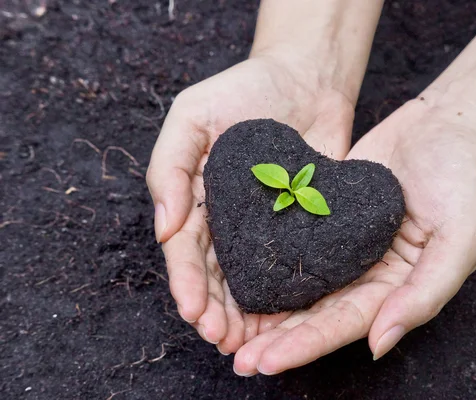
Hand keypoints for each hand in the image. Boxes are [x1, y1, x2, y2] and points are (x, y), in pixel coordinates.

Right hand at [146, 55, 353, 348]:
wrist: (306, 79)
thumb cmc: (244, 90)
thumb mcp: (193, 115)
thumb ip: (170, 166)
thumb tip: (163, 225)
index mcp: (197, 199)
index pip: (187, 250)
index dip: (188, 283)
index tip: (194, 311)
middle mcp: (229, 221)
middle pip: (217, 276)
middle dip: (215, 310)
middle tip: (222, 338)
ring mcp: (266, 227)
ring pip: (251, 281)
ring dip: (246, 315)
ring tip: (246, 343)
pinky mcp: (303, 226)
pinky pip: (292, 266)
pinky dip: (285, 296)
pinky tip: (285, 321)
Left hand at [232, 100, 475, 374]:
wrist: (449, 124)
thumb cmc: (466, 181)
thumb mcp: (461, 240)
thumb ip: (425, 294)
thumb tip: (380, 344)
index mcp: (397, 287)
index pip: (347, 324)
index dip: (306, 345)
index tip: (265, 362)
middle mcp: (367, 272)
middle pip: (316, 311)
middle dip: (276, 337)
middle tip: (235, 356)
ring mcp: (345, 243)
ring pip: (300, 282)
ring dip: (265, 306)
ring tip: (224, 325)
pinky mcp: (328, 213)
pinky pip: (296, 241)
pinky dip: (269, 258)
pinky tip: (237, 269)